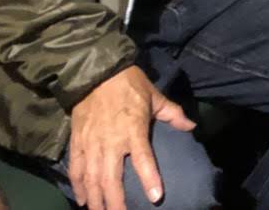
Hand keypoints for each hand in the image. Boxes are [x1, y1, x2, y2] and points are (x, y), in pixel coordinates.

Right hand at [68, 66, 194, 209]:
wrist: (97, 72)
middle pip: (111, 179)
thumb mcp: (155, 96)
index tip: (156, 197)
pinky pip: (76, 169)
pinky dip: (78, 186)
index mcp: (133, 129)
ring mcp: (92, 144)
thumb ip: (172, 113)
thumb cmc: (129, 84)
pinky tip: (83, 200)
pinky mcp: (77, 142)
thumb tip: (192, 126)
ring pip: (92, 179)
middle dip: (115, 202)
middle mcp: (111, 141)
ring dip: (96, 200)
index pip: (143, 159)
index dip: (150, 179)